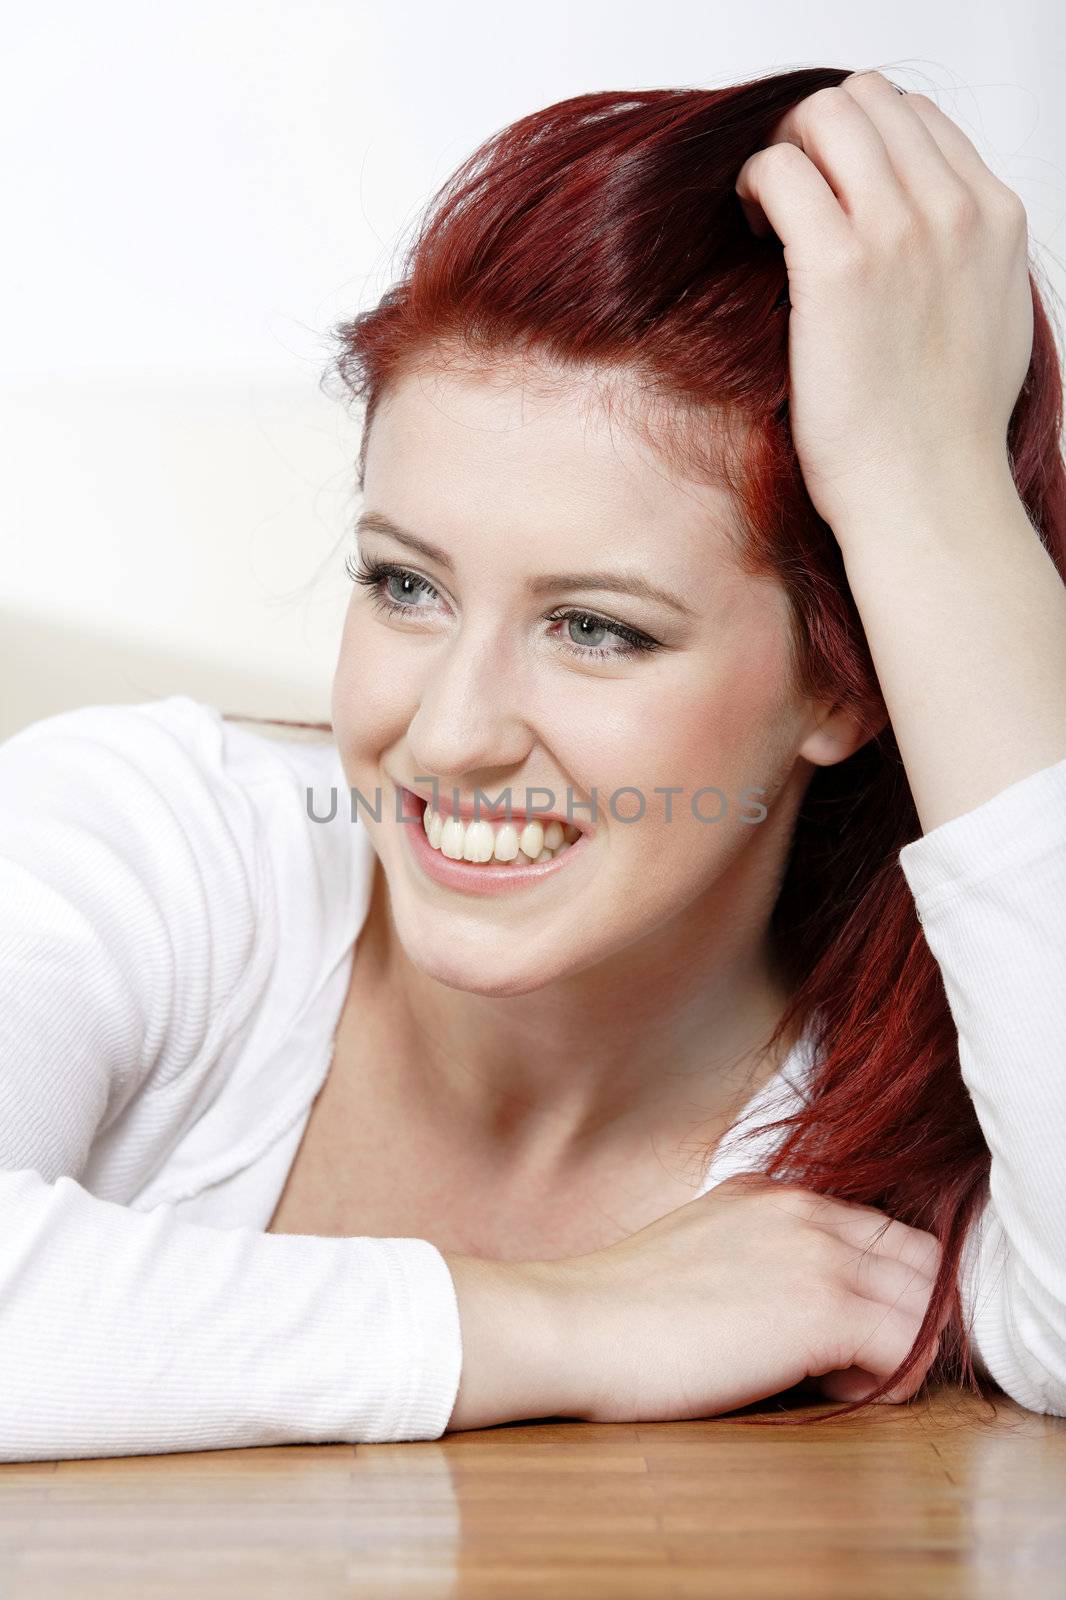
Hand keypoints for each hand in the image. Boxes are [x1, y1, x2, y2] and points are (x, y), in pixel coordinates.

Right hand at [530, 1173, 946, 1423]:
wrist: (573, 1326)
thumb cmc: (622, 1312)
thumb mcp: (702, 1253)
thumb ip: (761, 1258)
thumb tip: (804, 1312)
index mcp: (774, 1193)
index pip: (882, 1232)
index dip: (880, 1289)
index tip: (844, 1338)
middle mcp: (805, 1208)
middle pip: (920, 1259)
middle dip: (904, 1315)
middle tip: (850, 1362)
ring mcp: (817, 1254)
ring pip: (926, 1301)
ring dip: (898, 1348)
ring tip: (832, 1377)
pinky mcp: (822, 1309)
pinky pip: (911, 1346)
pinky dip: (888, 1380)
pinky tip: (827, 1388)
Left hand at [734, 71, 1033, 534]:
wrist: (927, 494)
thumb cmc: (942, 434)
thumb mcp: (988, 323)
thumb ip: (965, 261)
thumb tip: (923, 240)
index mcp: (995, 218)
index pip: (918, 118)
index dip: (860, 144)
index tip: (831, 192)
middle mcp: (953, 210)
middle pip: (868, 100)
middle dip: (815, 134)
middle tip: (789, 196)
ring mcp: (899, 232)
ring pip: (823, 115)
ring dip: (783, 150)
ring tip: (767, 213)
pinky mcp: (839, 267)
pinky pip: (779, 168)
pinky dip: (752, 183)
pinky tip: (751, 229)